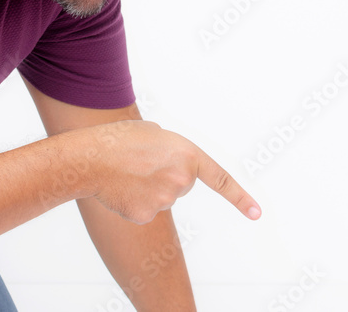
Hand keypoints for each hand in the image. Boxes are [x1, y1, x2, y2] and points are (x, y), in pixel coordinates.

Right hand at [86, 120, 260, 223]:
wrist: (91, 157)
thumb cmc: (117, 139)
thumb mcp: (153, 132)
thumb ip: (170, 149)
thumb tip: (169, 166)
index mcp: (187, 155)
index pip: (220, 180)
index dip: (240, 198)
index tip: (257, 214)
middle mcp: (182, 180)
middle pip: (181, 184)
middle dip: (166, 175)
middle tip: (140, 161)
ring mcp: (166, 200)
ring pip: (162, 197)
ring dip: (148, 187)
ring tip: (127, 172)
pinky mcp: (147, 216)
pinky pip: (145, 210)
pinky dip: (134, 201)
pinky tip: (120, 188)